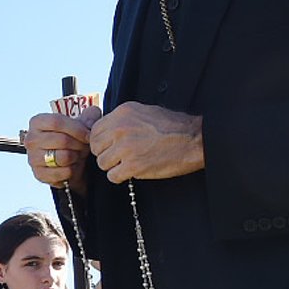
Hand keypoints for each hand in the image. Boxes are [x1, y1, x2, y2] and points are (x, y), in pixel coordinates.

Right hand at [22, 111, 93, 193]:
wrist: (66, 162)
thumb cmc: (71, 139)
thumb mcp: (80, 124)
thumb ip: (89, 115)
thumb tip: (93, 112)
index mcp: (37, 122)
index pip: (56, 122)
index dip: (76, 128)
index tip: (89, 135)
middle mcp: (31, 139)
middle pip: (62, 140)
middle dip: (79, 144)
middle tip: (86, 146)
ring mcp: (33, 158)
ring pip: (64, 157)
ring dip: (76, 157)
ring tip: (78, 155)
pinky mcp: (39, 174)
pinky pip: (63, 172)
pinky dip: (72, 171)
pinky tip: (72, 166)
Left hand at [88, 103, 204, 182]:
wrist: (193, 139)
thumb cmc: (173, 126)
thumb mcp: (144, 112)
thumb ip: (123, 119)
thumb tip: (107, 129)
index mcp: (122, 113)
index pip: (95, 130)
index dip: (101, 141)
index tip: (110, 146)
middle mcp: (120, 128)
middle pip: (95, 147)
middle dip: (105, 153)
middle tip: (118, 157)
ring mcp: (125, 147)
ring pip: (102, 162)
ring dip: (113, 166)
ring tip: (127, 164)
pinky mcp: (133, 165)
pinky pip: (112, 176)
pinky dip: (120, 177)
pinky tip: (131, 172)